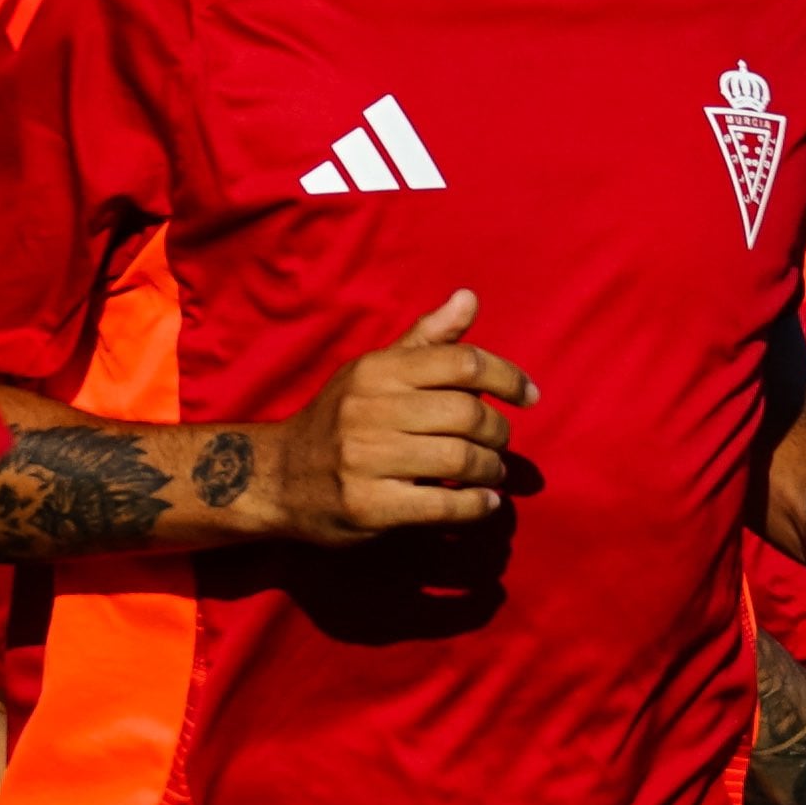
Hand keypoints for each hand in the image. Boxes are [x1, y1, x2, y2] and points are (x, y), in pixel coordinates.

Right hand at [267, 290, 538, 543]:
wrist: (276, 477)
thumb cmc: (338, 419)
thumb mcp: (374, 371)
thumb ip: (426, 339)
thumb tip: (469, 297)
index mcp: (378, 371)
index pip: (462, 362)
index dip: (507, 377)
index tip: (530, 396)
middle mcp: (370, 410)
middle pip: (468, 414)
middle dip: (498, 432)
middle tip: (500, 443)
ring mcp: (367, 460)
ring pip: (460, 460)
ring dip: (491, 470)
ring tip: (493, 473)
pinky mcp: (369, 506)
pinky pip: (442, 506)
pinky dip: (475, 507)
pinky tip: (483, 503)